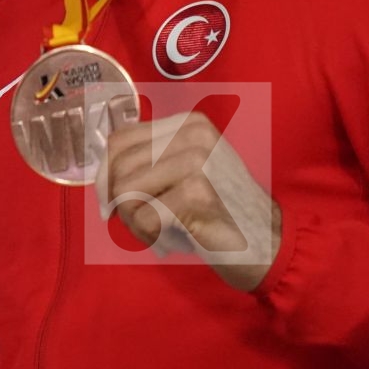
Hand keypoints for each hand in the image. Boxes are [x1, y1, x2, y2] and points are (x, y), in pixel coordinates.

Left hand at [99, 110, 280, 291]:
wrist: (269, 245)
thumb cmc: (219, 211)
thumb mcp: (185, 171)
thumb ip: (148, 161)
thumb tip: (99, 172)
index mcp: (189, 123)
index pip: (121, 139)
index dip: (105, 172)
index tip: (110, 200)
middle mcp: (193, 134)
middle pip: (119, 165)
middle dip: (118, 201)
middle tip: (141, 222)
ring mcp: (197, 161)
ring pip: (125, 190)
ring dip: (133, 220)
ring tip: (158, 230)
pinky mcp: (197, 193)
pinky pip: (142, 216)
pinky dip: (147, 234)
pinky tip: (169, 240)